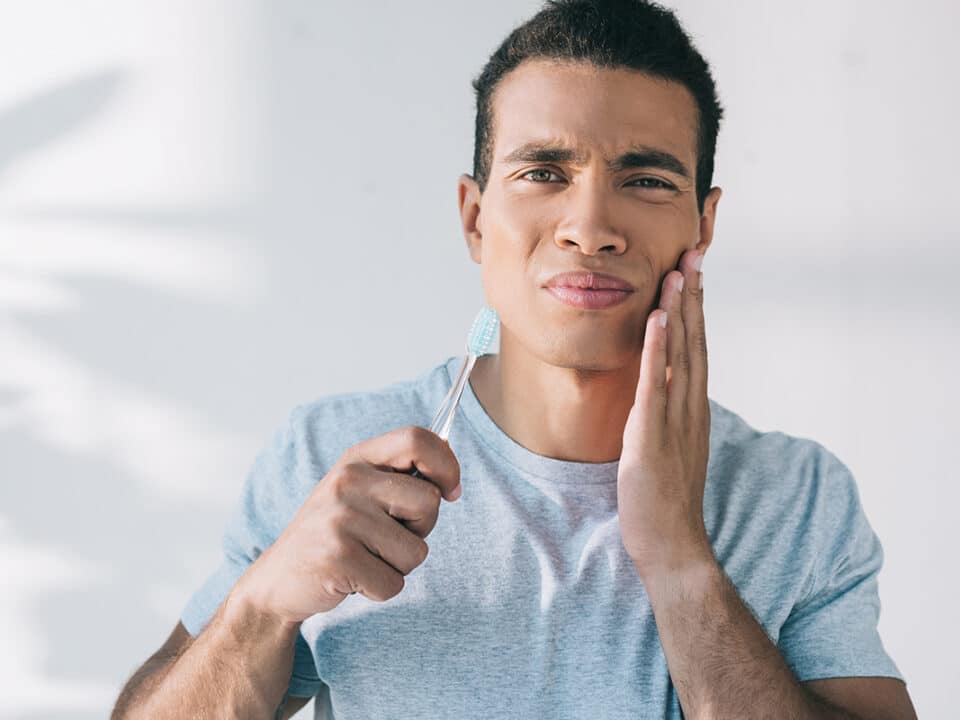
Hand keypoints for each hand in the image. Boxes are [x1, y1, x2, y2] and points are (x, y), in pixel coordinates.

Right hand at [235, 425, 461, 624]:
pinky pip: (394, 583)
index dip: (447, 465)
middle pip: (429, 503)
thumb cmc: (334, 534)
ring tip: (364, 558)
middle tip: (385, 537)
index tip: (450, 491)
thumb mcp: (359, 492)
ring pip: (416, 551)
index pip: (418, 440)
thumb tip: (450, 481)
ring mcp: (341, 519)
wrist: (279, 578)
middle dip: (420, 529)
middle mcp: (348, 482)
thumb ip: (399, 478)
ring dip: (398, 565)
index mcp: (358, 459)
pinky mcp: (339, 559)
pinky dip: (380, 588)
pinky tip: (352, 578)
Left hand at [617, 248, 712, 579]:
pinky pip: (657, 384)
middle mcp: (691, 408)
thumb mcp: (667, 448)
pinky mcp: (654, 435)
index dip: (695, 310)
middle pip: (695, 342)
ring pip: (682, 355)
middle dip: (693, 296)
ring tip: (679, 271)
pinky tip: (659, 319)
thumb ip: (664, 417)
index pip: (697, 349)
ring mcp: (676, 421)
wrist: (672, 544)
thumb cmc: (663, 500)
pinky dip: (659, 350)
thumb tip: (656, 391)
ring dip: (680, 311)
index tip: (693, 274)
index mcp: (693, 409)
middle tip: (693, 253)